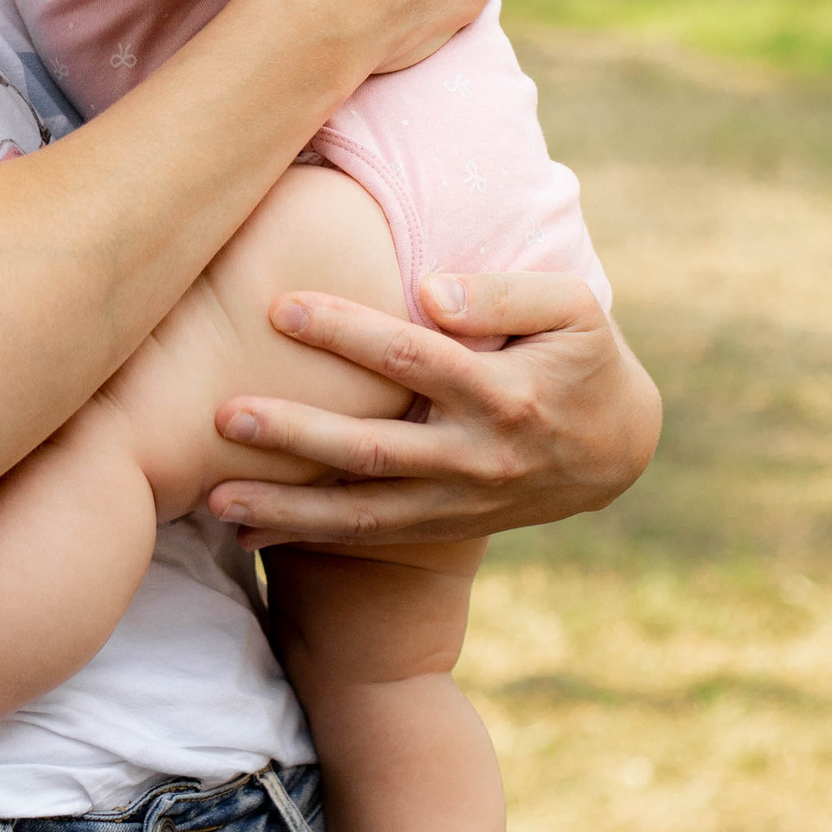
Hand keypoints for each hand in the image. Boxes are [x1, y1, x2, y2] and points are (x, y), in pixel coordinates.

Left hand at [204, 271, 660, 551]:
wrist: (618, 447)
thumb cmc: (582, 356)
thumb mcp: (572, 308)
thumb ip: (502, 293)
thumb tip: (428, 291)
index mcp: (505, 395)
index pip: (412, 359)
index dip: (346, 331)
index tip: (280, 307)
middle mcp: (477, 459)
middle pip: (373, 451)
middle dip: (295, 436)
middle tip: (223, 415)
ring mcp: (458, 503)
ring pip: (362, 514)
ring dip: (286, 511)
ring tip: (213, 503)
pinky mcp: (443, 527)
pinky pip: (368, 539)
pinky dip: (306, 540)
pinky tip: (242, 535)